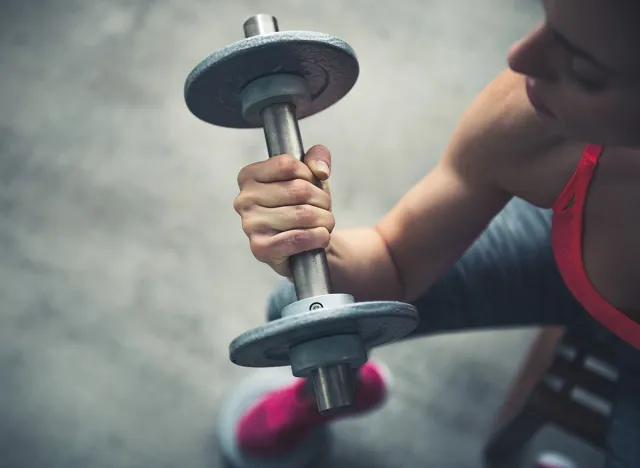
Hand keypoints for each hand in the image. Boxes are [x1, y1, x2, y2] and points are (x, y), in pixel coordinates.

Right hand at [233, 145, 333, 276]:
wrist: (304, 246)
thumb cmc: (303, 206)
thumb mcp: (311, 175)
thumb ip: (318, 157)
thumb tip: (321, 170)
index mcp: (249, 176)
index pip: (287, 165)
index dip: (309, 175)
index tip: (311, 185)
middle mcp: (244, 199)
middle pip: (299, 190)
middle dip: (322, 200)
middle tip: (323, 209)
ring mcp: (250, 225)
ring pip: (303, 214)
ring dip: (324, 220)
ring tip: (323, 223)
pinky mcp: (260, 248)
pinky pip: (298, 238)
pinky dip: (318, 237)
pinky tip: (320, 237)